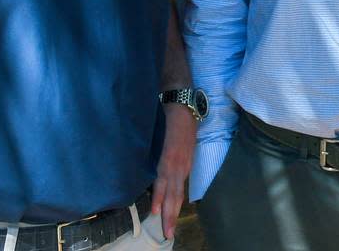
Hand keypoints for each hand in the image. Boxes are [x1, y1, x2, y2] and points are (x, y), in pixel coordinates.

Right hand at [151, 103, 196, 239]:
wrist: (182, 104)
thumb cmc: (180, 123)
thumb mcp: (180, 144)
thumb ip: (174, 158)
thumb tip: (165, 171)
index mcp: (183, 165)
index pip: (177, 193)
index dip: (173, 209)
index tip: (170, 225)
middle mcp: (180, 167)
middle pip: (174, 197)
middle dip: (170, 217)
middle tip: (169, 235)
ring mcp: (175, 163)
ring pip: (169, 193)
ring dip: (166, 212)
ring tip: (164, 228)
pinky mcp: (169, 157)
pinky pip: (163, 180)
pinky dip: (159, 196)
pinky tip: (155, 208)